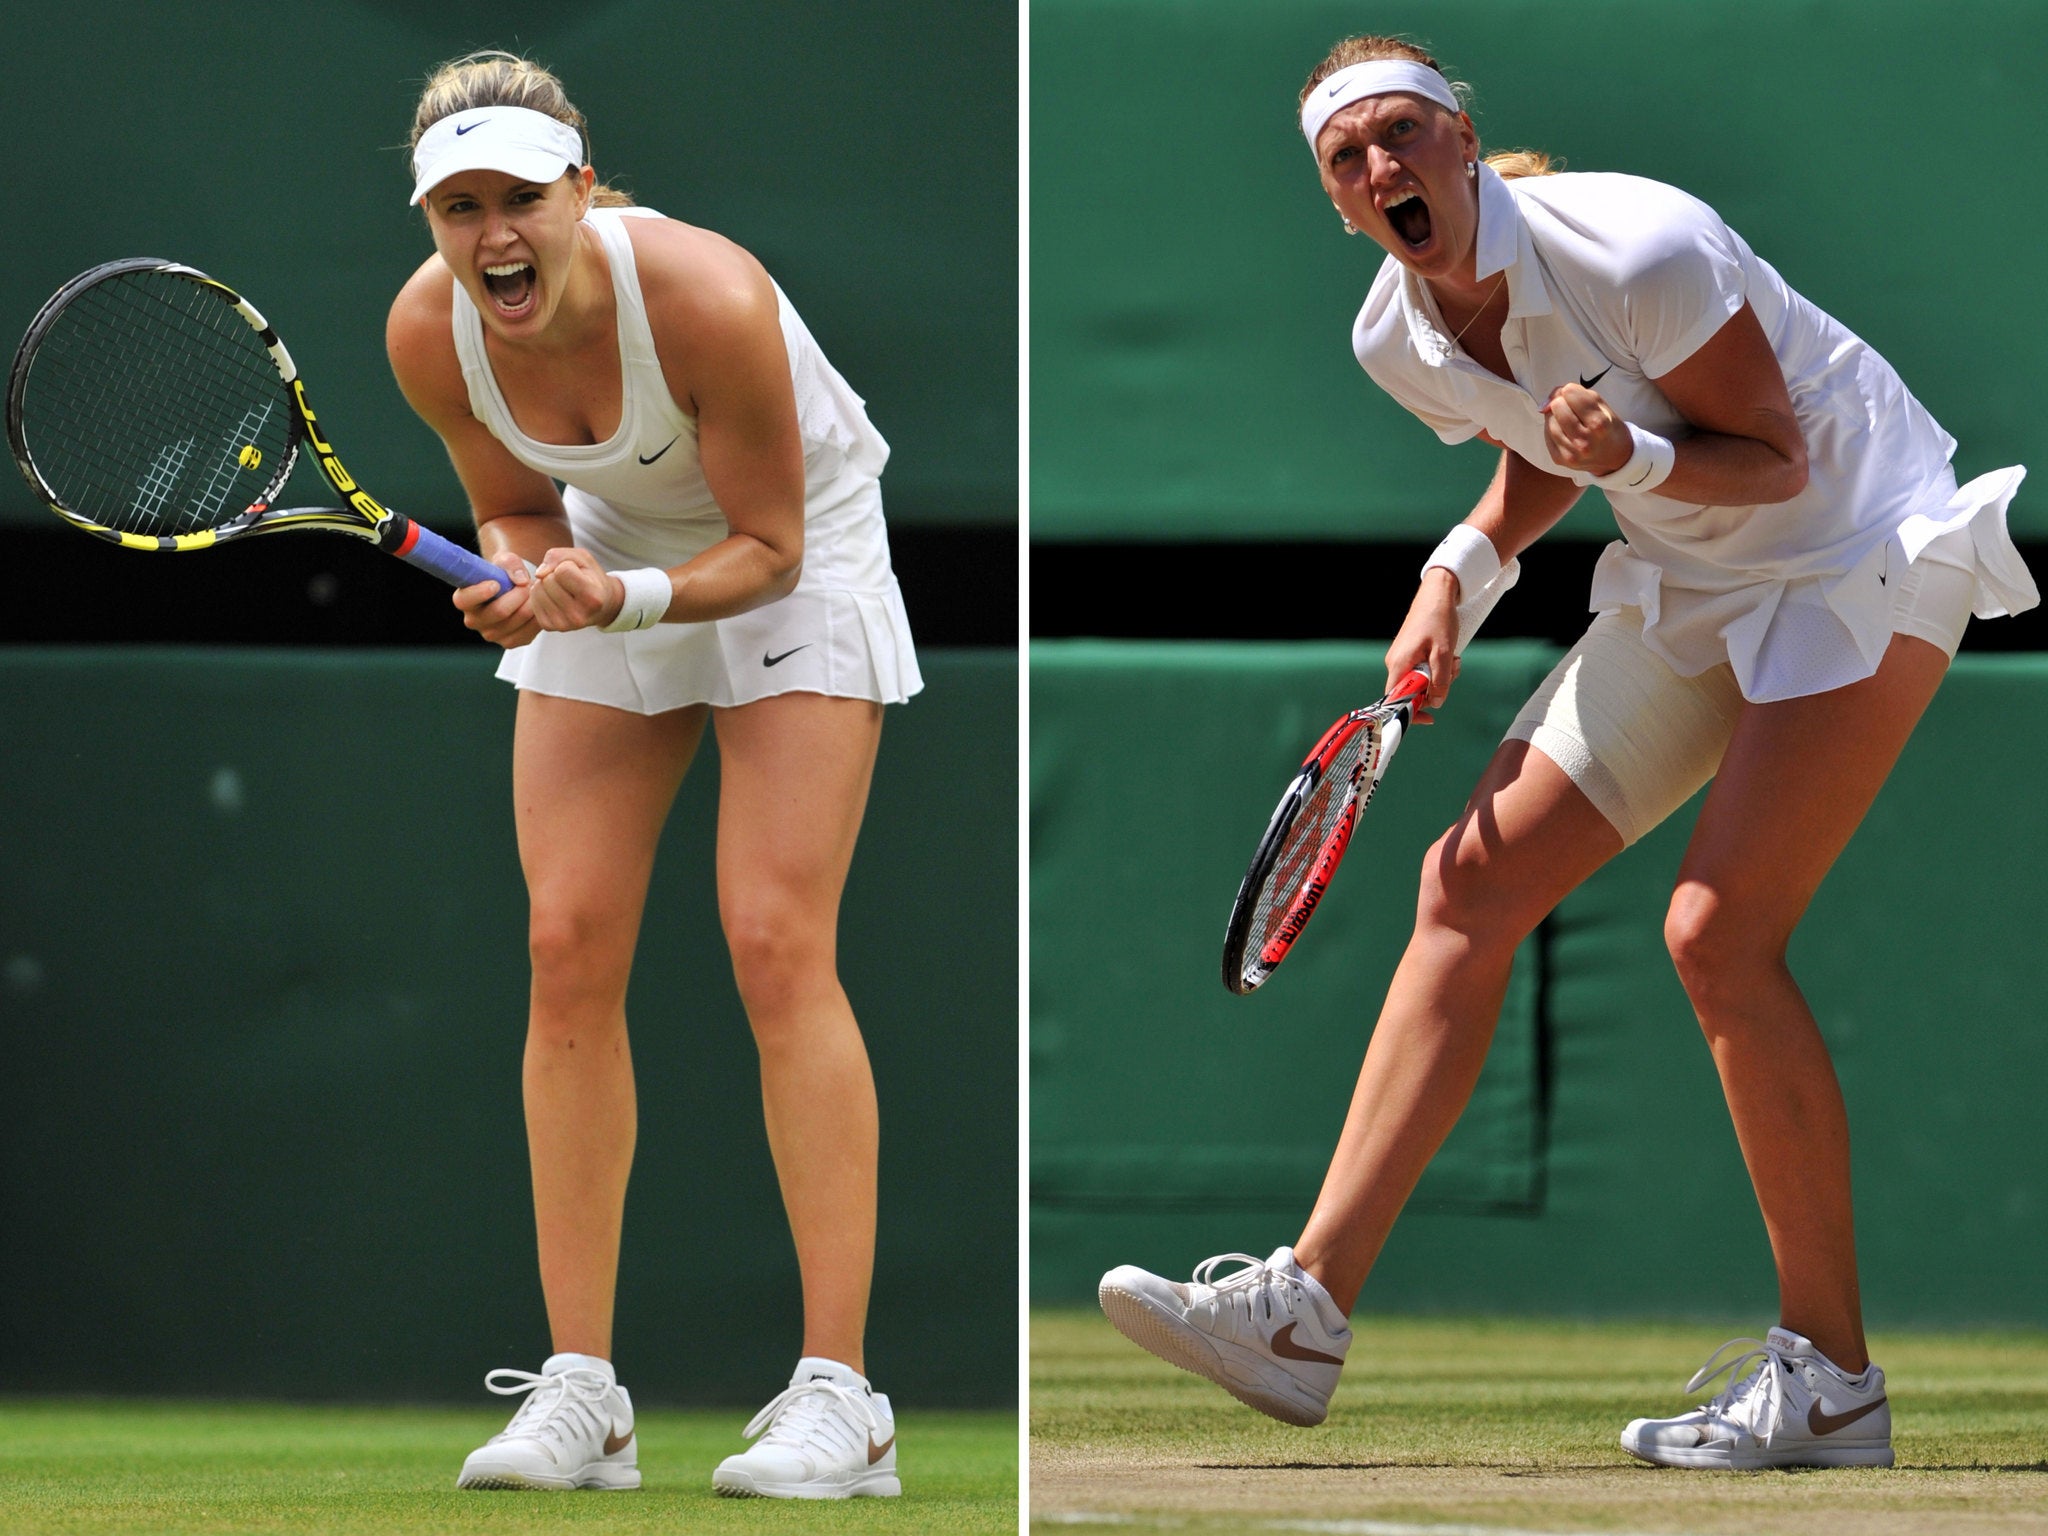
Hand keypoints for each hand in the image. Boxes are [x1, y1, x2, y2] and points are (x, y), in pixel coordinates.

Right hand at [453, 549, 538, 649]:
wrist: (515, 588)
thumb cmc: (504, 573)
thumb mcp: (505, 560)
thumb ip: (511, 564)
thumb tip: (521, 580)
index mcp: (464, 599)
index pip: (464, 600)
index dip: (480, 592)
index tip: (496, 583)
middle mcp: (473, 620)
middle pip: (499, 611)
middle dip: (518, 594)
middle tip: (528, 584)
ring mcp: (491, 634)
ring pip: (517, 621)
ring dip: (530, 604)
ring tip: (533, 593)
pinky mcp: (509, 642)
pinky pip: (527, 632)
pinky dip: (536, 618)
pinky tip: (537, 606)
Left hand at [529, 546, 624, 631]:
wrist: (600, 605)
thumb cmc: (590, 577)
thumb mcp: (582, 558)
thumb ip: (559, 556)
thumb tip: (539, 574)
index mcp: (593, 598)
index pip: (562, 571)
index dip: (567, 565)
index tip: (578, 573)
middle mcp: (579, 616)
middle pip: (548, 581)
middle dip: (554, 575)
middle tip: (568, 582)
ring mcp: (563, 625)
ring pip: (537, 590)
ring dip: (545, 584)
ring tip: (561, 589)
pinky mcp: (549, 627)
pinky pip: (532, 601)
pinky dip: (540, 595)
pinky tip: (553, 598)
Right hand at [1387, 568, 1461, 722]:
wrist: (1436, 594)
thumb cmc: (1438, 620)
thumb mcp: (1443, 653)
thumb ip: (1440, 681)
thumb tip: (1436, 703)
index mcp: (1399, 664)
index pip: (1396, 699)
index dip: (1411, 712)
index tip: (1429, 718)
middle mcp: (1395, 663)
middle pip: (1412, 691)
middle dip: (1435, 688)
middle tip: (1453, 672)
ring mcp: (1402, 658)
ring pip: (1421, 680)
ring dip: (1440, 676)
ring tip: (1454, 660)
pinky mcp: (1410, 653)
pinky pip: (1422, 669)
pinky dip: (1437, 667)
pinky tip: (1449, 656)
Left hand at [1541, 382, 1631, 477]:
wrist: (1615, 457)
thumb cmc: (1607, 427)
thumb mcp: (1601, 406)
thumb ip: (1576, 394)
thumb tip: (1545, 403)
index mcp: (1599, 424)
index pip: (1570, 392)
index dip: (1571, 391)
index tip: (1577, 397)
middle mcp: (1584, 441)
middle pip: (1557, 406)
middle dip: (1562, 403)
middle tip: (1573, 410)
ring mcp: (1570, 453)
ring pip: (1549, 420)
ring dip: (1556, 416)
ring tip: (1570, 421)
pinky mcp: (1559, 459)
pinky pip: (1546, 435)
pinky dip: (1552, 428)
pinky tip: (1565, 432)